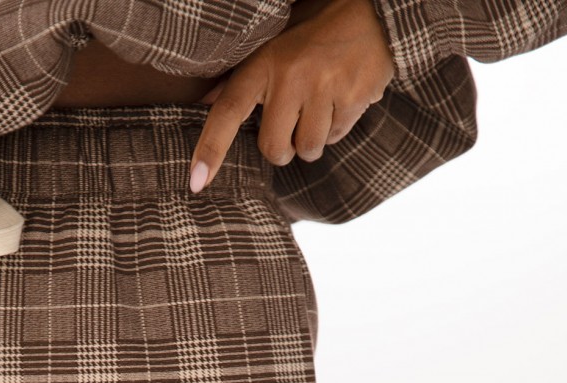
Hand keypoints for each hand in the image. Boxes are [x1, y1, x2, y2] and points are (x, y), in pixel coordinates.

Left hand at [189, 0, 394, 192]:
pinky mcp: (354, 97)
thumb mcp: (272, 43)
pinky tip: (340, 99)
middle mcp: (290, 76)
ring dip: (311, 140)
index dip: (210, 149)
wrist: (371, 9)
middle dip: (282, 149)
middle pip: (274, 149)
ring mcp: (324, 87)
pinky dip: (337, 127)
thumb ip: (241, 77)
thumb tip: (204, 101)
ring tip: (319, 107)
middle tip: (292, 124)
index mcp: (263, 62)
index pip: (227, 111)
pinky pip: (337, 137)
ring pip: (308, 149)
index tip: (195, 182)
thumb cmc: (313, 30)